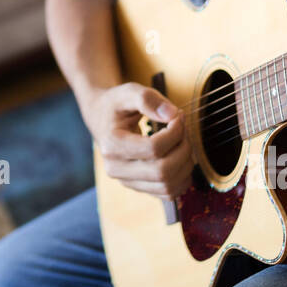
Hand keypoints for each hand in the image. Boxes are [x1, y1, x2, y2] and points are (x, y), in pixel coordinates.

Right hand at [84, 82, 194, 197]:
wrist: (101, 118)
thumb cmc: (116, 105)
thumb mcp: (128, 92)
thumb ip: (148, 99)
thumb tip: (172, 115)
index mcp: (111, 145)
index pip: (153, 148)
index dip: (175, 132)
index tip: (179, 116)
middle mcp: (116, 169)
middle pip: (163, 171)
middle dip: (183, 149)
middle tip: (184, 130)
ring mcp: (127, 181)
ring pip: (168, 186)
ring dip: (185, 164)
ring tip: (183, 142)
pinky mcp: (138, 187)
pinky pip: (168, 193)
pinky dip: (182, 178)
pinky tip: (180, 158)